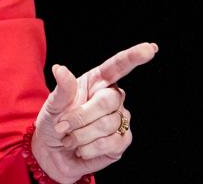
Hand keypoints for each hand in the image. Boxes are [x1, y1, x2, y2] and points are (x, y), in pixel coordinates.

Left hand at [30, 42, 157, 182]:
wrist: (54, 153)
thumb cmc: (54, 123)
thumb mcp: (53, 105)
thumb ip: (62, 89)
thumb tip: (60, 69)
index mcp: (96, 81)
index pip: (117, 66)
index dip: (133, 57)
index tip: (150, 48)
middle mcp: (112, 97)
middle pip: (108, 101)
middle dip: (81, 116)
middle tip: (62, 126)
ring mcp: (120, 119)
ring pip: (107, 124)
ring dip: (81, 135)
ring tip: (69, 139)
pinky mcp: (122, 141)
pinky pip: (111, 143)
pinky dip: (90, 148)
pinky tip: (81, 149)